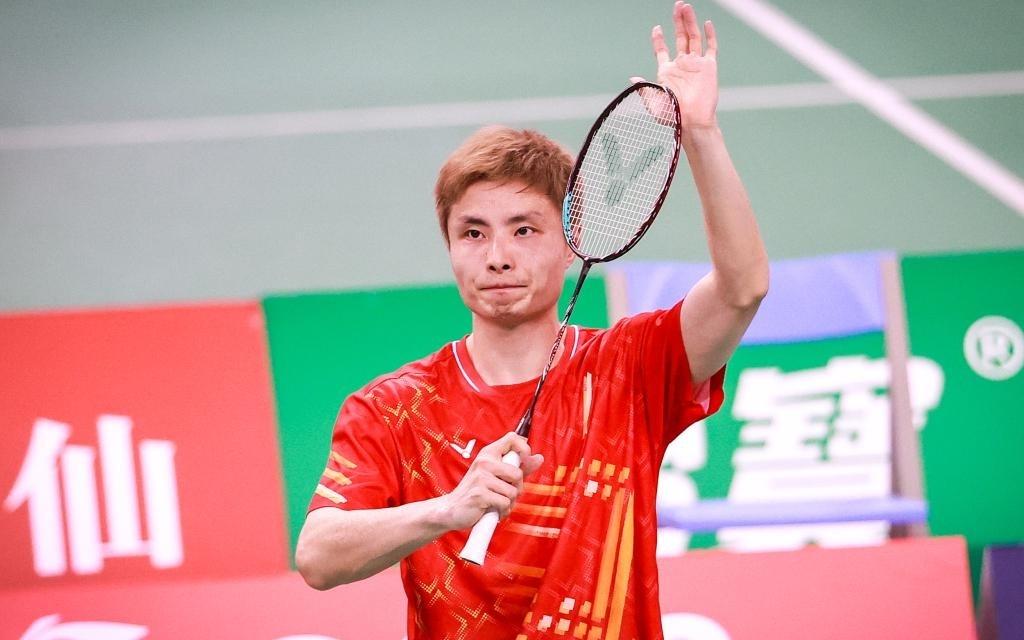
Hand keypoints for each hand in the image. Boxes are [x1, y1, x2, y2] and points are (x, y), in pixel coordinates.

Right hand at [438, 432, 543, 530]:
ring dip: (509, 502)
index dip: (524, 448)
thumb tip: (539, 458)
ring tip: (497, 503)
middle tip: (505, 493)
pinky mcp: (480, 494)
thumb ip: (517, 467)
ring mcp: (481, 477)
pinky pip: (505, 503)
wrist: (451, 509)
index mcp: (488, 454)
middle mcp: (484, 462)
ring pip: (513, 491)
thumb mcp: (496, 476)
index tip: (524, 460)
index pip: (512, 438)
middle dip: (517, 488)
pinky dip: (502, 511)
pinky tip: (492, 510)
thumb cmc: (476, 492)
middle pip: (518, 473)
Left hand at [632, 2, 718, 130]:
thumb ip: (643, 87)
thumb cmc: (671, 116)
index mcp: (667, 71)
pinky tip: (706, 23)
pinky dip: (709, 35)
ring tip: (686, 7)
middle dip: (678, 21)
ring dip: (690, 22)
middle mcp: (682, 65)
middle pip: (680, 37)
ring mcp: (696, 65)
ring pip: (693, 37)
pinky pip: (710, 48)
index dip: (659, 39)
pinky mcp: (709, 67)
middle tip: (677, 5)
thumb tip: (632, 78)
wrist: (691, 122)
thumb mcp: (652, 101)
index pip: (662, 50)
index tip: (656, 28)